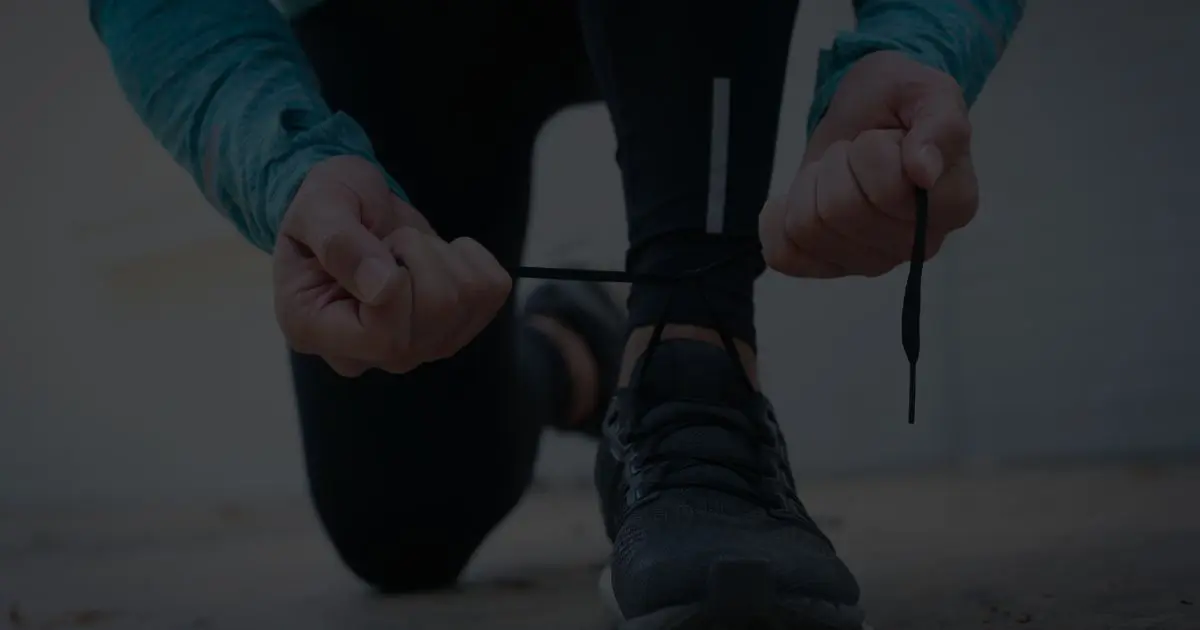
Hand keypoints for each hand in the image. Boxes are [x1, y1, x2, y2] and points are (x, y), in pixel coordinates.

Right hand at [272, 155, 511, 376]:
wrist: (352, 208)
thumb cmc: (324, 208)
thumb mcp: (317, 207)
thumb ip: (339, 243)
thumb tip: (382, 287)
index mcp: (318, 331)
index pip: (385, 337)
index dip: (396, 283)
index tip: (377, 248)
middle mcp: (369, 354)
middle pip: (437, 314)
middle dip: (421, 255)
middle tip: (389, 242)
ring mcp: (417, 347)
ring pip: (466, 302)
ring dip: (442, 254)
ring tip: (406, 248)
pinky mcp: (455, 327)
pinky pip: (492, 290)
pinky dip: (471, 258)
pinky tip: (436, 255)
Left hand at [761, 50, 979, 277]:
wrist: (867, 115)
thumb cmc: (901, 103)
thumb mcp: (928, 92)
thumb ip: (940, 126)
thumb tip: (925, 173)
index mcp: (953, 205)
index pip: (887, 190)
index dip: (871, 151)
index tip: (885, 137)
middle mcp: (917, 245)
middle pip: (840, 211)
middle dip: (838, 164)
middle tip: (855, 151)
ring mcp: (873, 263)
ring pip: (808, 229)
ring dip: (811, 184)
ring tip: (836, 170)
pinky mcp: (831, 267)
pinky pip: (784, 256)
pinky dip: (779, 219)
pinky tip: (803, 196)